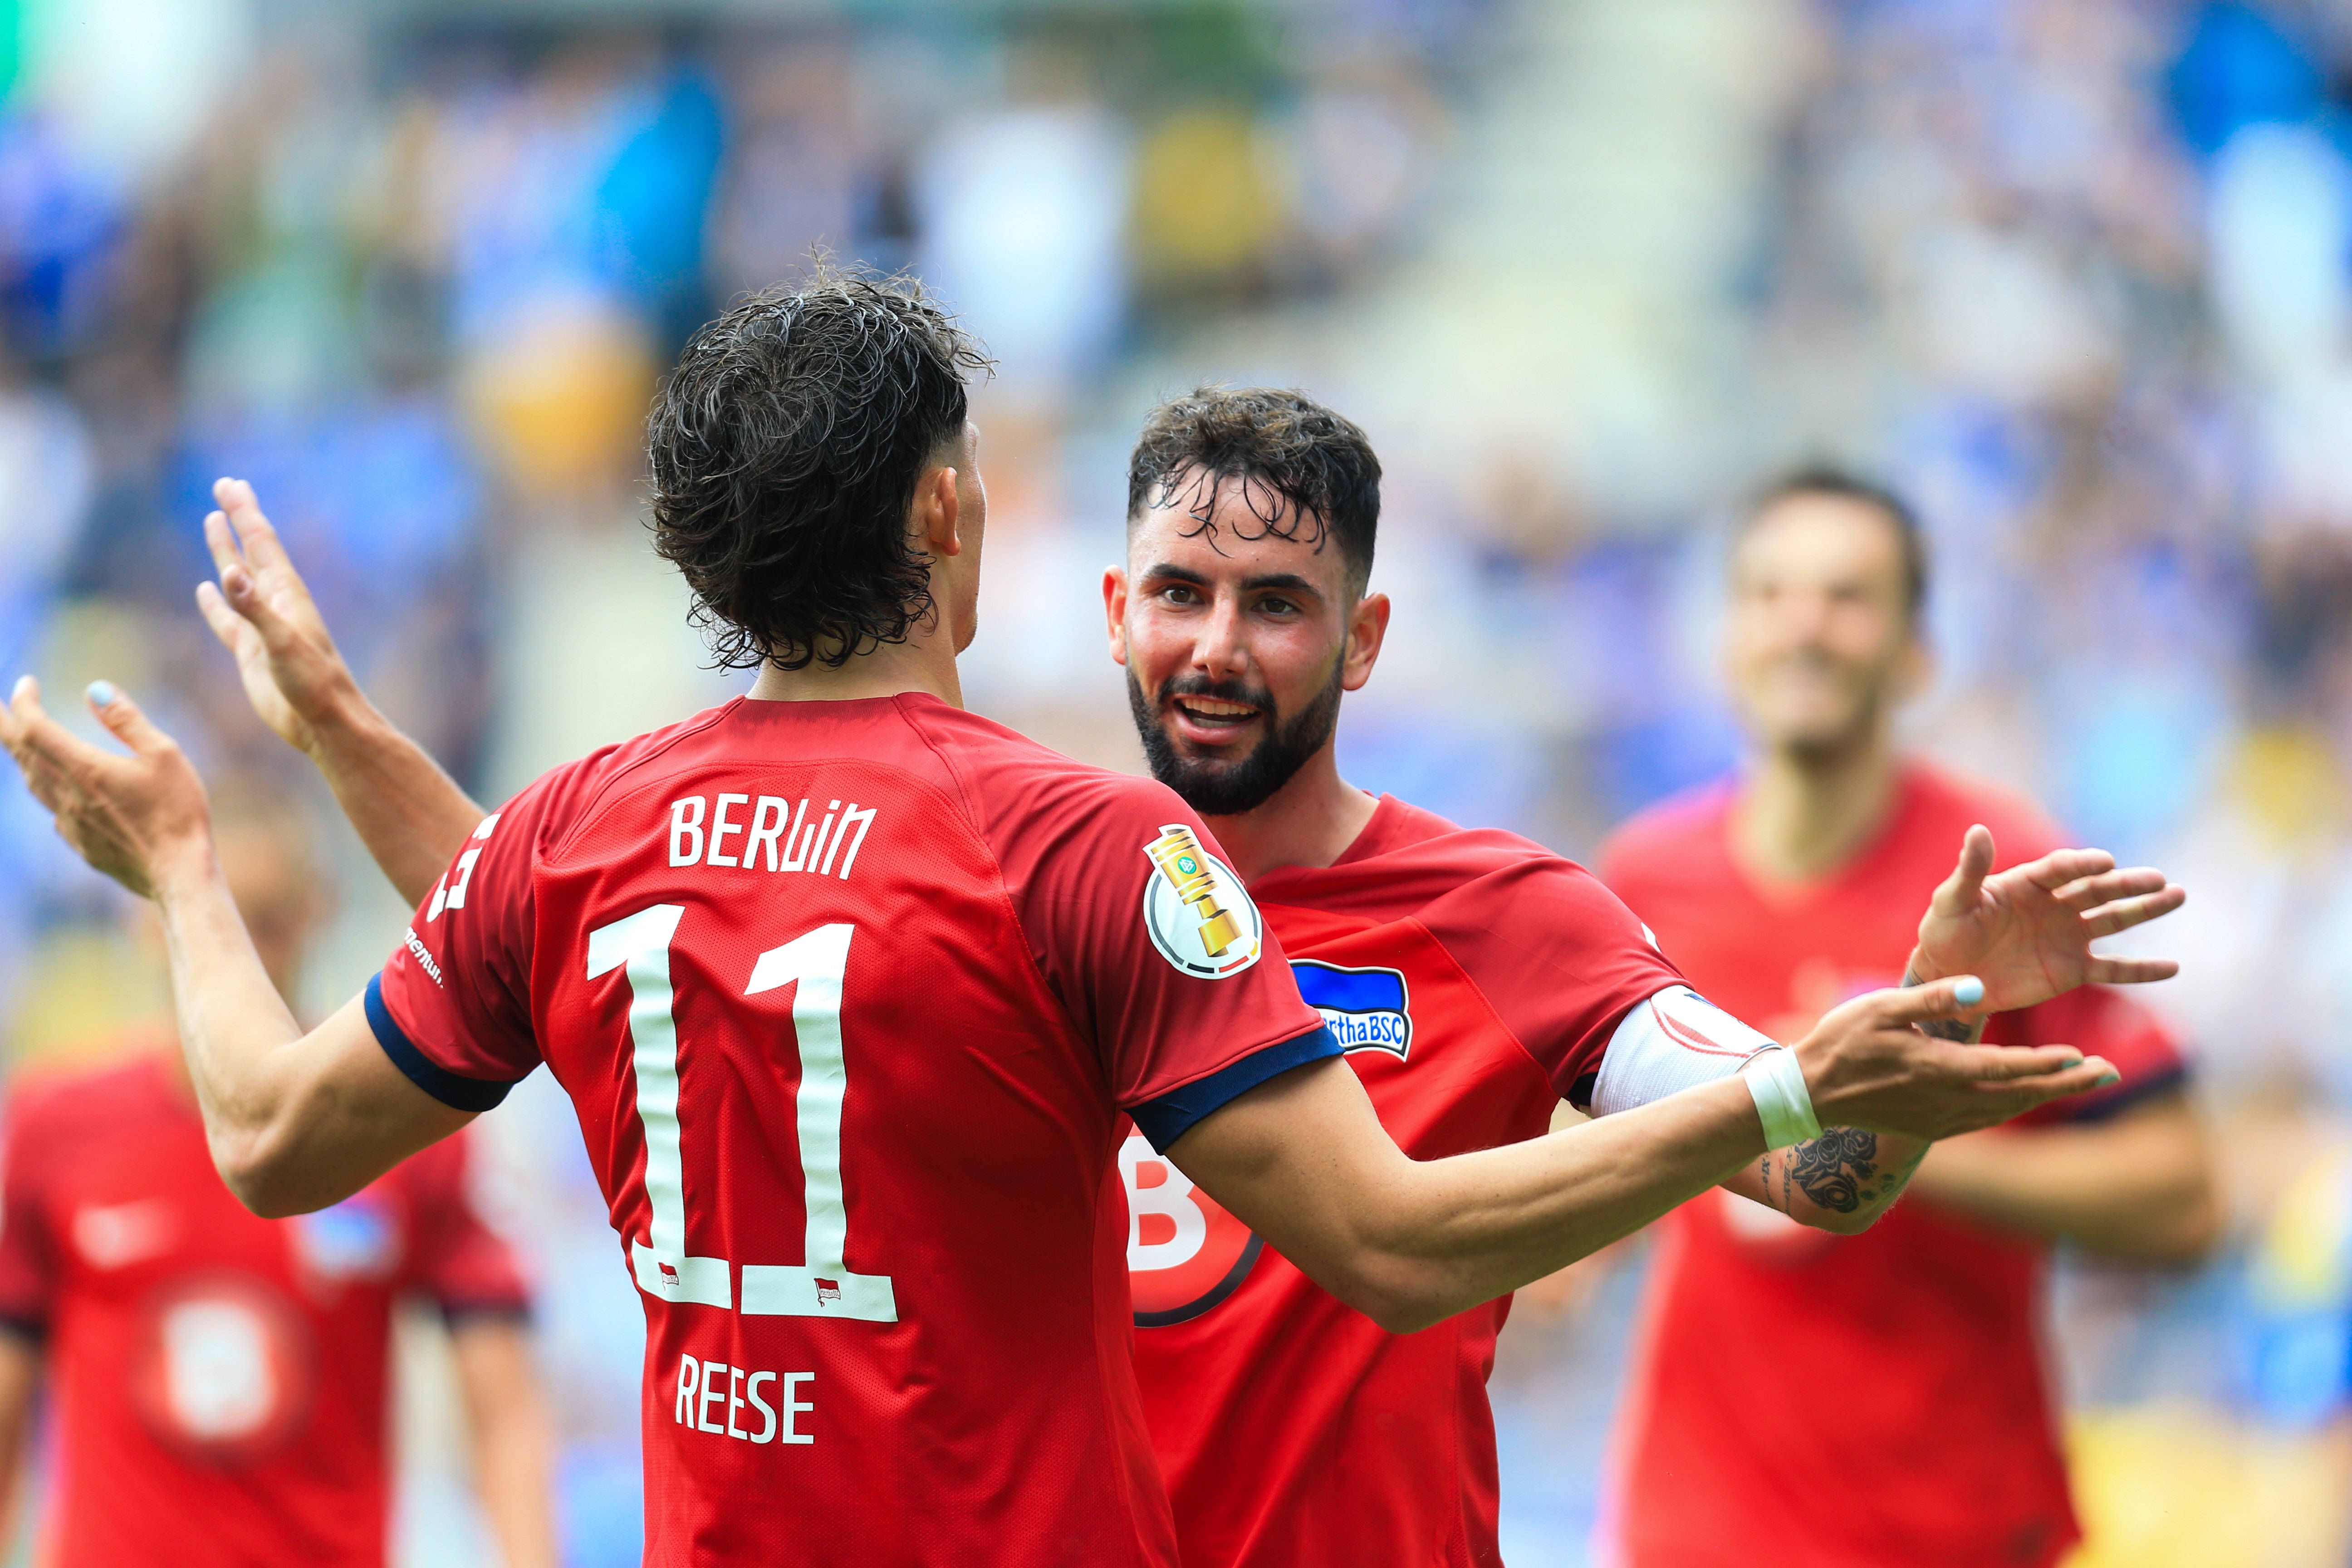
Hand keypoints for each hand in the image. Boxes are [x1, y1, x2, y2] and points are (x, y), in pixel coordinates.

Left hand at [0, 677, 211, 898]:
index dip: (23, 702)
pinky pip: (51, 809)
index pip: (34, 727)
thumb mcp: (164, 755)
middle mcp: (67, 795)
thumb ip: (127, 721)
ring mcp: (69, 822)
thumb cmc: (177, 812)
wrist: (177, 872)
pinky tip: (58, 789)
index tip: (26, 683)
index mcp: (84, 768)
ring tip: (20, 741)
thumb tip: (96, 690)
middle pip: (21, 753)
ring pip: (31, 782)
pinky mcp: (80, 842)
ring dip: (21, 755)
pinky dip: (44, 787)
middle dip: (5, 725)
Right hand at [194, 477, 359, 756]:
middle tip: (224, 486)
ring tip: (212, 522)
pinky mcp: (251, 652)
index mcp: (286, 594)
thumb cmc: (313, 684)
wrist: (324, 723)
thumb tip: (227, 573)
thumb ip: (254, 610)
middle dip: (236, 518)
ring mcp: (262, 626)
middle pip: (250, 549)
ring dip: (224, 550)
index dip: (244, 511)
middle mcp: (274, 604)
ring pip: (237, 579)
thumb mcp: (283, 644)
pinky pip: (227, 619)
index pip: (261, 541)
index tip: (229, 483)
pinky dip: (214, 602)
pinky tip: (205, 589)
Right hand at [1792, 976, 2118, 1140]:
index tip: (2082, 1056)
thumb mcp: (1879, 1007)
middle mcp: (1946, 1100)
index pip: (2005, 1068)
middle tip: (2110, 1071)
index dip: (2046, 1065)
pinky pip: (1988, 1117)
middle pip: (2020, 1094)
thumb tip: (1979, 989)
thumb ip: (1932, 997)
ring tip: (2084, 1079)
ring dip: (2048, 1094)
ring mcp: (1941, 1118)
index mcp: (1936, 1068)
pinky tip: (2030, 1094)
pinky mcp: (1933, 1127)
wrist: (1809, 1094)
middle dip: (2067, 1084)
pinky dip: (2017, 1104)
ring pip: (2008, 1109)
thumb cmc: (1841, 1042)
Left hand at [1905, 826, 2182, 1014]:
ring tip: (2176, 896)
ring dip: (2145, 910)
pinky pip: (2112, 969)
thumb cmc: (1945, 932)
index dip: (2082, 864)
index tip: (2105, 861)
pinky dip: (2141, 970)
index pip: (2061, 869)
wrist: (1948, 977)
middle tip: (2160, 879)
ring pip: (2113, 921)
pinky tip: (2172, 967)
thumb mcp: (1952, 901)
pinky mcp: (2072, 969)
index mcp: (2028, 884)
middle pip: (2097, 891)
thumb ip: (1970, 869)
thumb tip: (1977, 830)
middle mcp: (2055, 906)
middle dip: (2128, 884)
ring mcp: (2067, 937)